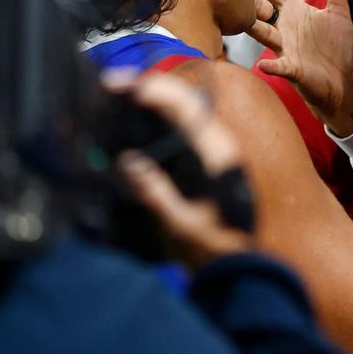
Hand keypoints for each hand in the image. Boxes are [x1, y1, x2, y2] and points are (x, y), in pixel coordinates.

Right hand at [117, 74, 252, 268]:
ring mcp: (213, 152)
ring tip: (118, 94)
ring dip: (152, 99)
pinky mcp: (206, 162)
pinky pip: (182, 128)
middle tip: (111, 83)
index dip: (158, 90)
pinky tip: (135, 118)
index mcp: (218, 154)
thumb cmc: (215, 250)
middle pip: (184, 102)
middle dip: (148, 88)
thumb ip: (157, 196)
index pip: (189, 108)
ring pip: (183, 112)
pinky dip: (158, 117)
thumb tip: (128, 162)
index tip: (126, 86)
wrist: (240, 270)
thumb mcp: (182, 227)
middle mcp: (219, 146)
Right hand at [249, 0, 352, 134]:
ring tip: (243, 18)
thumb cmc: (337, 46)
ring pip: (262, 34)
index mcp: (293, 11)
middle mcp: (283, 27)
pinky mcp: (292, 69)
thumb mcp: (338, 12)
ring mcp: (284, 48)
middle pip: (259, 9)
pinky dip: (271, 65)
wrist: (342, 81)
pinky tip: (264, 64)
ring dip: (254, 26)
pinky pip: (278, 66)